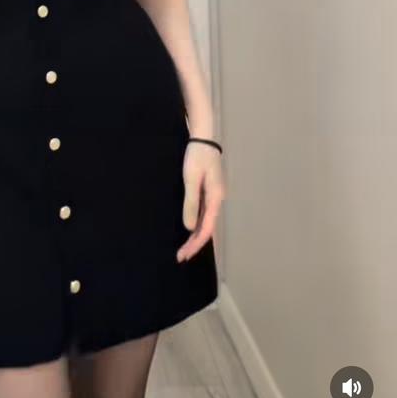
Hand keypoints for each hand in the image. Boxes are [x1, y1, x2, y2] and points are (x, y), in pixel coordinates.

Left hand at [177, 140, 225, 260]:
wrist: (203, 139)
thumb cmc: (197, 157)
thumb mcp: (191, 179)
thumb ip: (191, 203)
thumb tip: (190, 228)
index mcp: (215, 199)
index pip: (206, 229)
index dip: (195, 244)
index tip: (184, 255)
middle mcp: (217, 201)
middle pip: (208, 229)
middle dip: (195, 245)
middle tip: (180, 258)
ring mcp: (213, 198)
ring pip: (206, 224)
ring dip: (196, 238)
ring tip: (184, 251)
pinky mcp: (208, 194)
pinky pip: (204, 216)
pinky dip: (197, 227)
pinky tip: (190, 233)